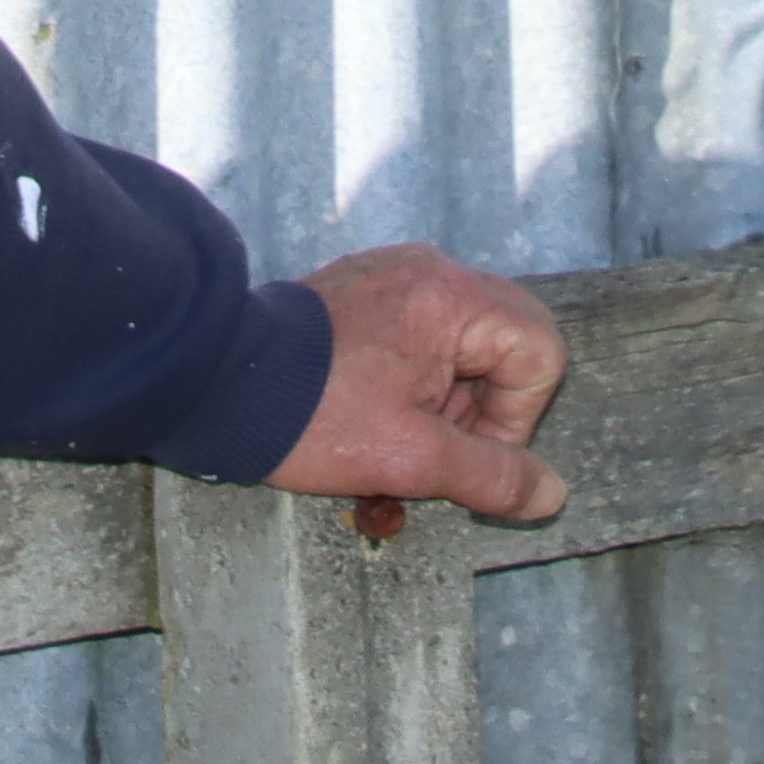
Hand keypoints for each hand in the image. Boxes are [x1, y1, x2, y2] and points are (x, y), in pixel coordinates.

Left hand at [269, 243, 568, 528]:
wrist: (213, 383)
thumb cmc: (311, 418)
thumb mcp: (411, 460)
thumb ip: (491, 476)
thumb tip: (551, 495)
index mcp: (451, 298)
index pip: (539, 354)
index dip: (516, 417)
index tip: (465, 453)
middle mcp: (431, 269)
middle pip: (508, 340)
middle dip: (483, 407)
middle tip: (436, 444)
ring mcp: (394, 272)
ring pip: (465, 340)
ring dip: (446, 396)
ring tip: (393, 432)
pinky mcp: (364, 286)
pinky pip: (423, 329)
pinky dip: (415, 375)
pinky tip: (372, 409)